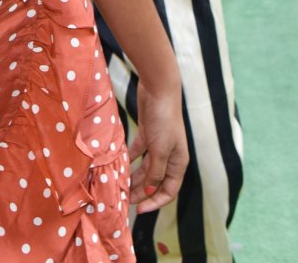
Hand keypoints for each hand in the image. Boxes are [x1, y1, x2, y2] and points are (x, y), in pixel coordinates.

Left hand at [128, 79, 188, 214]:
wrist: (159, 89)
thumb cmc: (164, 120)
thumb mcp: (161, 150)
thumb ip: (155, 173)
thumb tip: (150, 192)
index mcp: (179, 163)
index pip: (169, 191)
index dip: (155, 202)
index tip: (139, 210)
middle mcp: (170, 156)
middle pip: (155, 181)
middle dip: (140, 192)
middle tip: (123, 200)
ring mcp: (158, 145)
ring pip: (145, 168)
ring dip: (133, 177)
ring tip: (119, 186)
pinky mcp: (147, 133)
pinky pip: (138, 152)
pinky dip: (129, 159)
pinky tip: (118, 165)